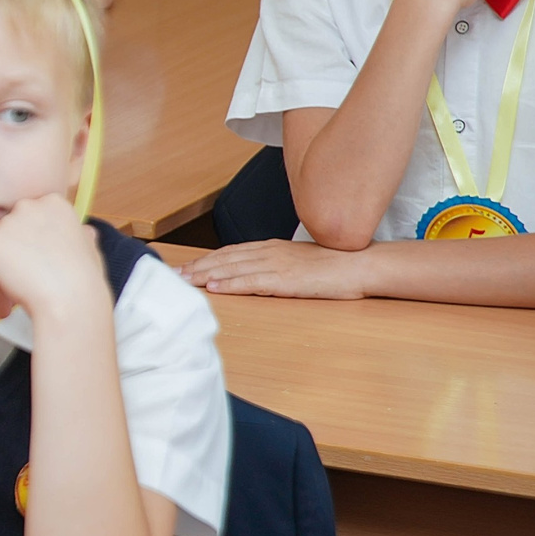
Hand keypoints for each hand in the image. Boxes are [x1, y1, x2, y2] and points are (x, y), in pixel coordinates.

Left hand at [0, 193, 106, 321]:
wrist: (70, 298)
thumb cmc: (84, 280)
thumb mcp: (90, 249)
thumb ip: (80, 236)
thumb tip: (84, 231)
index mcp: (55, 204)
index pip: (32, 221)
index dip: (31, 244)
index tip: (34, 263)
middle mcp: (29, 206)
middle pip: (12, 236)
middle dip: (14, 260)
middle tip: (19, 283)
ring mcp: (8, 223)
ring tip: (4, 302)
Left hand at [179, 238, 370, 299]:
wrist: (361, 264)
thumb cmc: (334, 265)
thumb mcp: (298, 261)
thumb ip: (276, 264)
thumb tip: (257, 272)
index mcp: (272, 247)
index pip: (230, 252)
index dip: (205, 259)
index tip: (185, 266)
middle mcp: (269, 252)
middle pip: (225, 258)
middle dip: (197, 266)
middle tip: (173, 274)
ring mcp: (277, 265)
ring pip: (233, 268)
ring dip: (206, 274)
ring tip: (184, 280)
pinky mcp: (287, 279)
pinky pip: (253, 281)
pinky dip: (231, 284)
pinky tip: (215, 287)